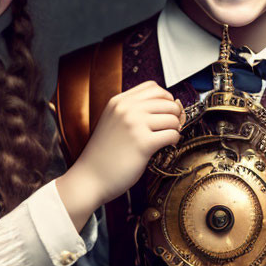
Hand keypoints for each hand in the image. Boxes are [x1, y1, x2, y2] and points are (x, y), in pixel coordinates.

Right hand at [58, 81, 182, 228]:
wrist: (90, 178)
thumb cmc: (103, 154)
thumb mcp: (111, 121)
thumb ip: (131, 111)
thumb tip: (164, 105)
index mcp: (118, 102)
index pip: (153, 87)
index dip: (165, 98)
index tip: (166, 110)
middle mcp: (126, 109)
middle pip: (167, 101)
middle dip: (174, 114)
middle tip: (171, 126)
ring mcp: (134, 125)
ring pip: (172, 118)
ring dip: (175, 128)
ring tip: (167, 137)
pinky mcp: (143, 143)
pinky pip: (172, 134)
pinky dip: (174, 140)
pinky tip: (166, 146)